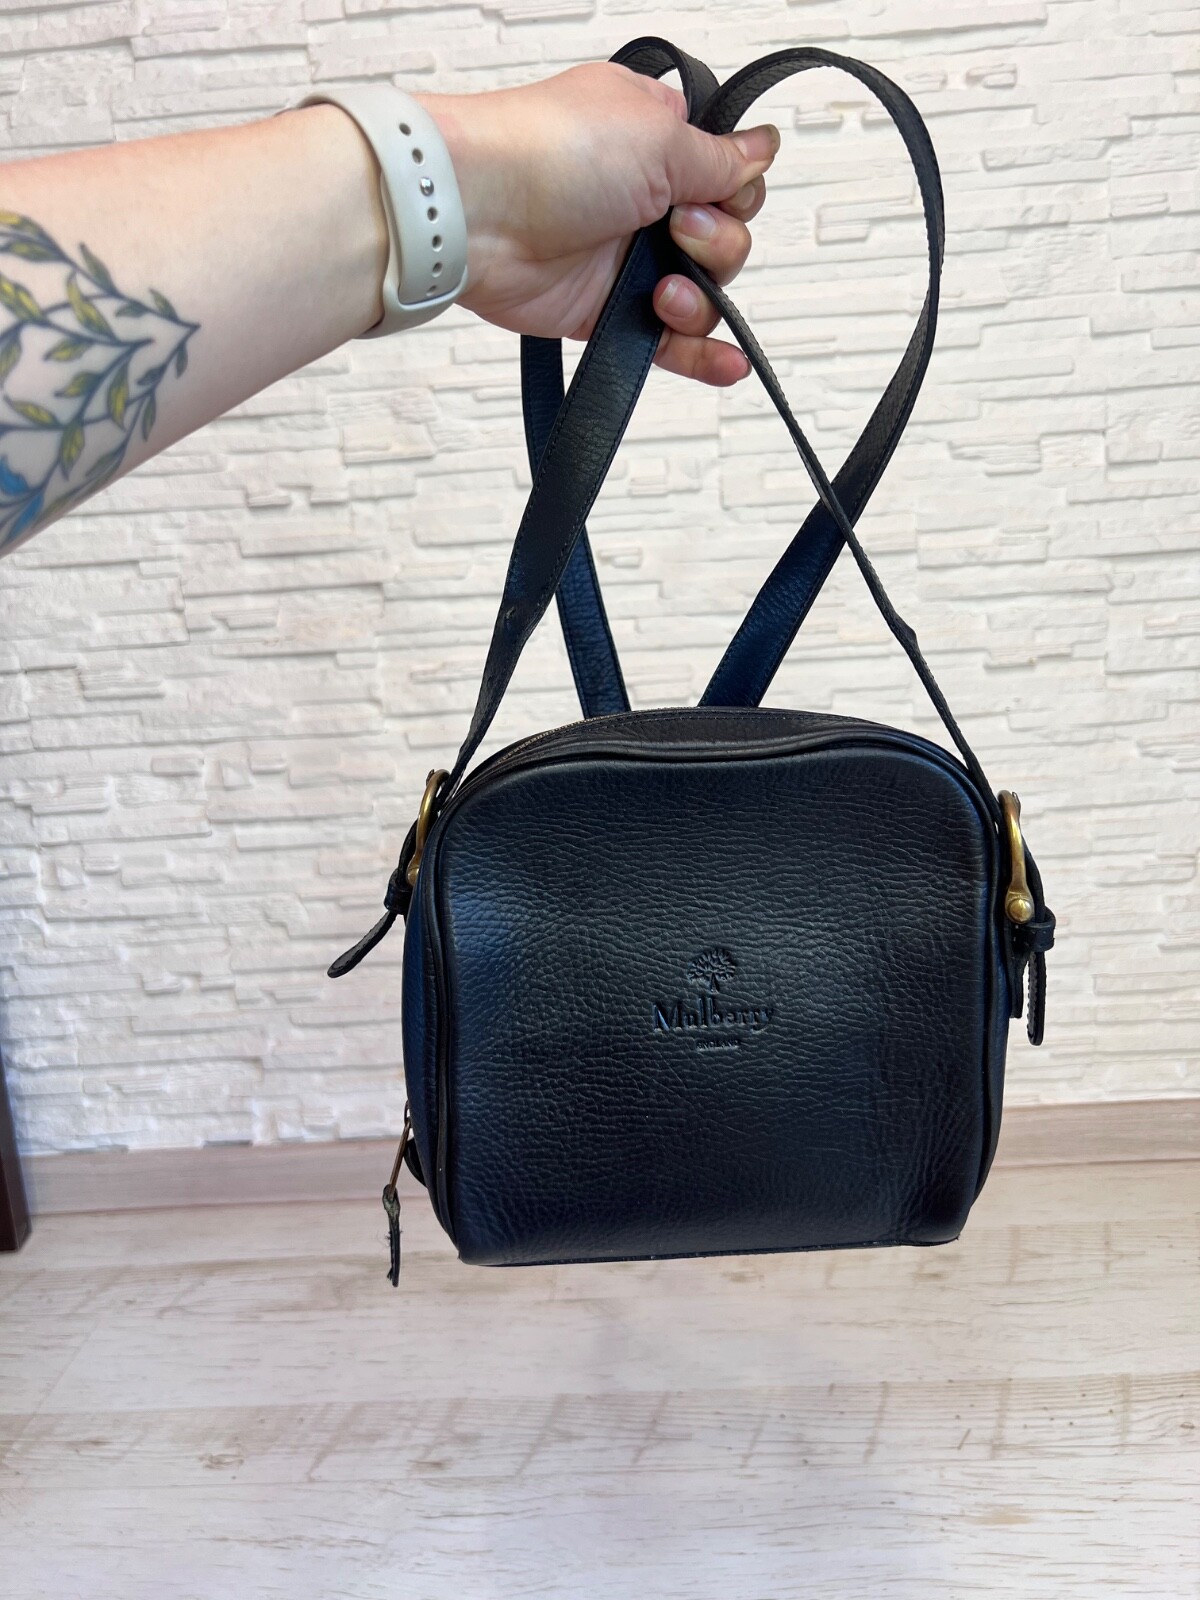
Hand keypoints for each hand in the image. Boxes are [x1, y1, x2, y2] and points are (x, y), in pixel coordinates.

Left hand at [416, 63, 779, 386]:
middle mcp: (643, 197)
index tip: (716, 192)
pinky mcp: (603, 310)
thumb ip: (721, 159)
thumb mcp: (659, 136)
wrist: (477, 213)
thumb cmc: (551, 153)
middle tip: (677, 231)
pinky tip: (728, 363)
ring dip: (699, 299)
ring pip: (700, 293)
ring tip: (661, 293)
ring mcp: (623, 257)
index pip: (728, 174)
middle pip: (724, 238)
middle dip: (718, 244)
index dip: (735, 191)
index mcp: (656, 139)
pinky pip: (664, 341)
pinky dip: (700, 356)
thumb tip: (763, 147)